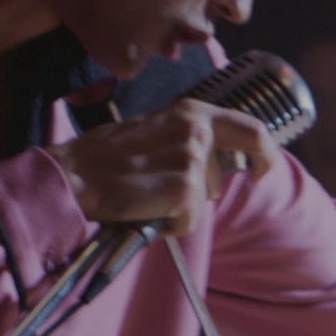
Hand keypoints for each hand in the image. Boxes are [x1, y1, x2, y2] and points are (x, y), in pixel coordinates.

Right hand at [48, 97, 279, 230]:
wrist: (71, 176)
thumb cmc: (104, 158)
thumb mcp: (154, 132)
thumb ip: (187, 138)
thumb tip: (215, 160)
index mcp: (191, 112)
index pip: (251, 129)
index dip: (264, 153)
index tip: (261, 170)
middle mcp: (195, 130)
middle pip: (221, 175)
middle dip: (197, 190)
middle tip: (160, 189)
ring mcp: (191, 159)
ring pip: (201, 199)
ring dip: (177, 206)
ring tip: (143, 193)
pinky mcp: (183, 189)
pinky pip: (189, 220)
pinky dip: (169, 223)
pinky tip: (143, 209)